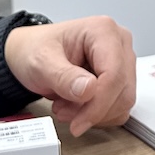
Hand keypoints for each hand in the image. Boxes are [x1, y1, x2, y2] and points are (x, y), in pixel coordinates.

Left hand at [3, 16, 135, 135]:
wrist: (31, 52)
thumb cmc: (36, 49)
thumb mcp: (41, 62)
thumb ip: (63, 76)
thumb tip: (88, 89)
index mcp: (103, 31)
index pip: (114, 74)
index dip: (98, 105)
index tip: (78, 122)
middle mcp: (118, 43)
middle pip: (122, 91)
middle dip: (93, 110)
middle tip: (63, 112)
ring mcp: (122, 62)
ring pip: (123, 102)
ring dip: (94, 114)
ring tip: (66, 106)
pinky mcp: (121, 79)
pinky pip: (119, 108)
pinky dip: (98, 116)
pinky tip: (77, 107)